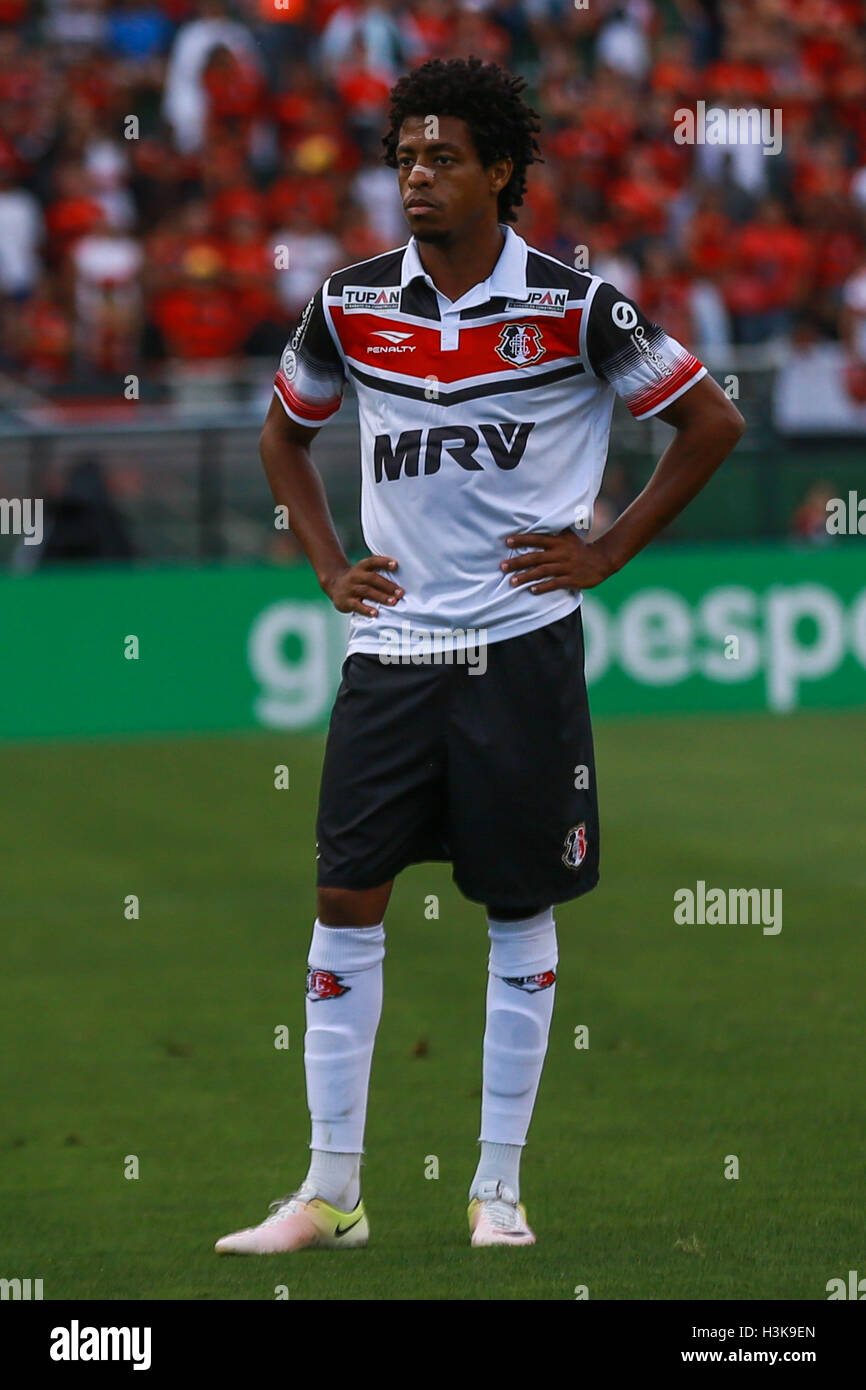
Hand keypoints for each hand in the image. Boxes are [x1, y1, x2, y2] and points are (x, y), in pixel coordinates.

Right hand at [323, 556, 403, 616]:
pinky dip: (366, 609)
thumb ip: (380, 571)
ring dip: (381, 597)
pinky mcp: (345, 601)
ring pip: (366, 591)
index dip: (384, 562)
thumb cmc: (358, 579)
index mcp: (361, 567)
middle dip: (387, 586)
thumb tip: (406, 574)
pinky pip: (357, 605)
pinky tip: (376, 613)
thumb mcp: (365, 571)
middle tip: (401, 593)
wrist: (334, 585)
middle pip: (372, 579)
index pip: (372, 562)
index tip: (396, 565)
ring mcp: (350, 589)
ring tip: (393, 602)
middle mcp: (355, 576)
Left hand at [500, 529, 614, 593]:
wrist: (603, 560)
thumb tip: (539, 521)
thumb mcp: (568, 536)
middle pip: (535, 557)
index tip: (507, 541)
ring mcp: (566, 567)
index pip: (537, 539)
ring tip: (512, 582)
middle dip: (517, 562)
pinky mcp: (572, 579)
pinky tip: (532, 590)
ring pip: (543, 571)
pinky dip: (543, 587)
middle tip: (502, 567)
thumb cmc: (581, 549)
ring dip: (526, 577)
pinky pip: (555, 583)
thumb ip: (554, 532)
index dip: (522, 539)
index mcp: (558, 542)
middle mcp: (561, 553)